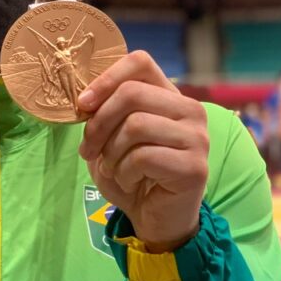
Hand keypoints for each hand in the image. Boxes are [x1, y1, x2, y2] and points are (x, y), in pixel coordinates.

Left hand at [77, 51, 209, 252]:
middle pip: (131, 94)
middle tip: (88, 149)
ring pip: (135, 126)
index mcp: (169, 95)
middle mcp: (189, 110)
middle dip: (99, 124)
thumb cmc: (132, 174)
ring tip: (114, 169)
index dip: (105, 79)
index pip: (139, 62)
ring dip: (111, 153)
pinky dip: (124, 172)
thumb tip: (85, 98)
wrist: (154, 218)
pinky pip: (143, 157)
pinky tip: (130, 182)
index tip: (83, 105)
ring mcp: (197, 138)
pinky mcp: (195, 167)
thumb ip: (105, 111)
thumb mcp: (111, 137)